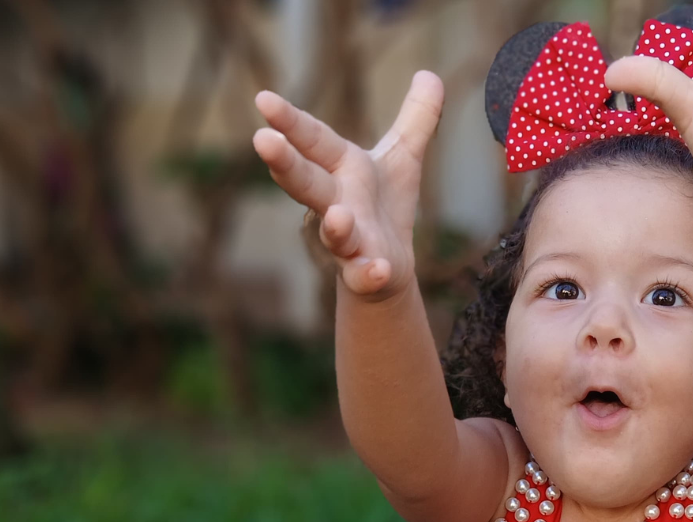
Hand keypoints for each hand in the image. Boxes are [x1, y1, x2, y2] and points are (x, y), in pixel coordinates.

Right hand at [253, 71, 443, 297]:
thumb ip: (416, 119)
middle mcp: (336, 202)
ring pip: (334, 234)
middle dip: (285, 164)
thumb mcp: (402, 158)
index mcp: (342, 169)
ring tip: (340, 216)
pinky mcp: (365, 273)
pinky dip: (368, 273)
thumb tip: (430, 75)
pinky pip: (363, 275)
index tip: (263, 98)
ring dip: (336, 227)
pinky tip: (377, 269)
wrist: (386, 269)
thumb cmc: (383, 207)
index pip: (313, 140)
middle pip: (306, 182)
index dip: (289, 120)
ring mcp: (348, 241)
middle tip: (261, 141)